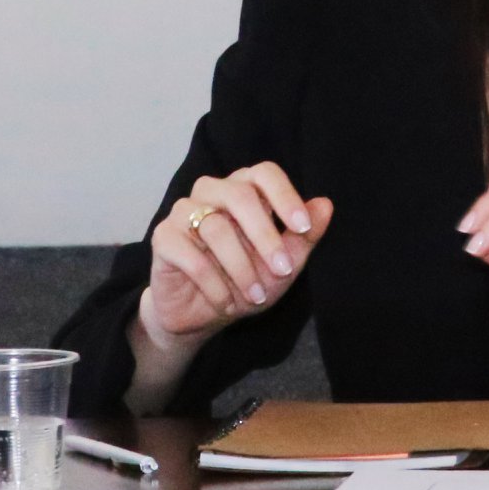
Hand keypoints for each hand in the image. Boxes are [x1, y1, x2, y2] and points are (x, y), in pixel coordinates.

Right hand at [145, 163, 332, 342]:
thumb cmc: (246, 281)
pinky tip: (226, 302)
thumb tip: (325, 204)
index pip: (265, 173)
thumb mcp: (284, 265)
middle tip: (282, 269)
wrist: (203, 316)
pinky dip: (213, 283)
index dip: (285, 196)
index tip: (302, 228)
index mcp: (244, 189)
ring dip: (241, 268)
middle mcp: (213, 192)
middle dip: (266, 236)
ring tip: (255, 296)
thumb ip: (304, 236)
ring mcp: (184, 212)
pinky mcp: (163, 237)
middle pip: (240, 196)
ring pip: (216, 228)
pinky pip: (189, 255)